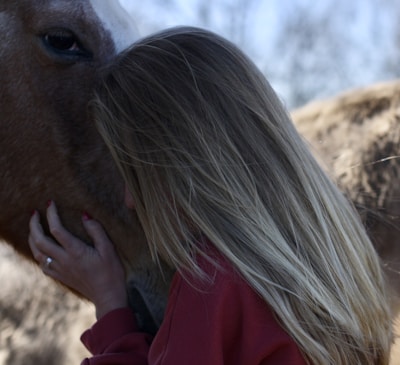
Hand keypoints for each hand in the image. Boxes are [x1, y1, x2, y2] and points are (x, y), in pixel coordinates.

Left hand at [29, 201, 128, 318]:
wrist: (108, 295)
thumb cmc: (111, 271)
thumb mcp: (109, 248)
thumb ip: (96, 231)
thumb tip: (85, 215)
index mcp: (76, 251)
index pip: (57, 229)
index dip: (51, 214)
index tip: (50, 203)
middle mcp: (64, 260)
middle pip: (40, 241)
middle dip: (34, 225)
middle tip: (34, 213)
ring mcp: (60, 270)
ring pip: (37, 253)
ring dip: (32, 238)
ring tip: (33, 228)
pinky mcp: (61, 277)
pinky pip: (43, 265)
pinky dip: (37, 254)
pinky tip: (40, 249)